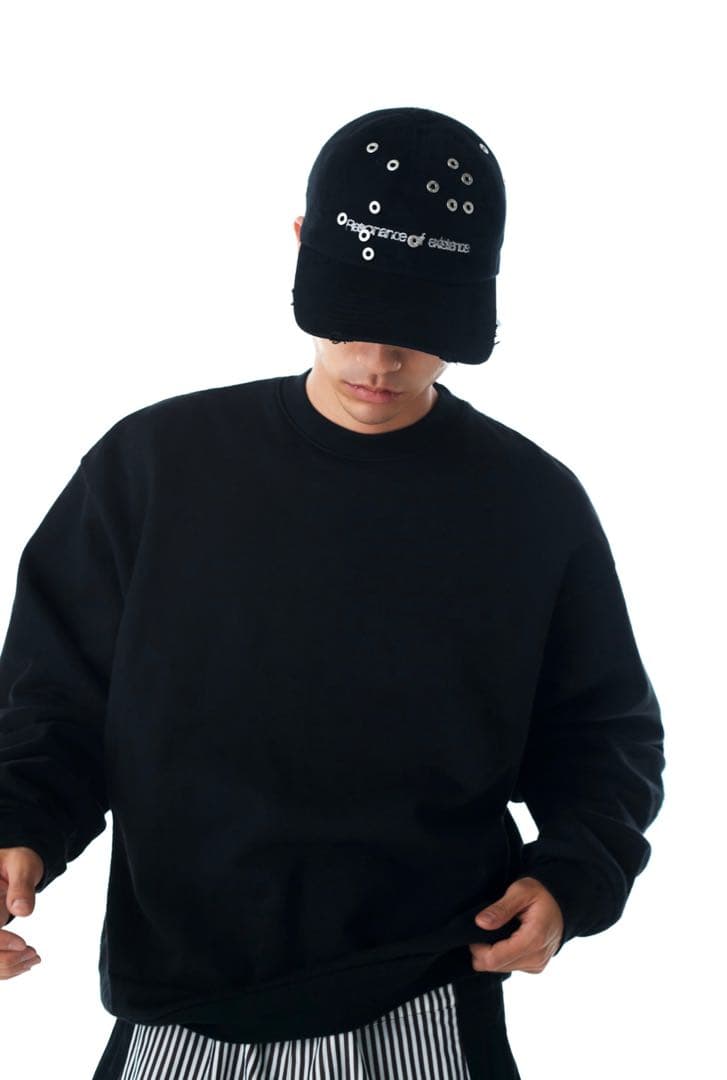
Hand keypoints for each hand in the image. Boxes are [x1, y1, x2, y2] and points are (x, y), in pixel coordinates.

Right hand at [0, 846, 43, 978]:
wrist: (14, 868)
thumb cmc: (18, 863)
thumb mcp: (23, 864)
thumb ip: (22, 884)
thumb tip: (21, 910)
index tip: (22, 945)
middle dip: (5, 960)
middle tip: (34, 955)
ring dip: (8, 967)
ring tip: (34, 958)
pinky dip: (7, 967)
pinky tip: (26, 960)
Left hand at [470, 876, 563, 973]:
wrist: (561, 905)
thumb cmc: (540, 895)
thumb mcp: (521, 891)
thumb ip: (501, 908)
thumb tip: (480, 923)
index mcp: (533, 939)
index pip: (494, 958)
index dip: (478, 948)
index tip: (476, 930)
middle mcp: (537, 957)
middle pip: (495, 966)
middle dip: (483, 950)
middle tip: (485, 928)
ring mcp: (537, 965)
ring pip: (501, 968)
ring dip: (493, 952)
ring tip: (498, 930)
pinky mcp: (536, 967)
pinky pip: (510, 967)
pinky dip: (503, 955)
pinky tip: (507, 938)